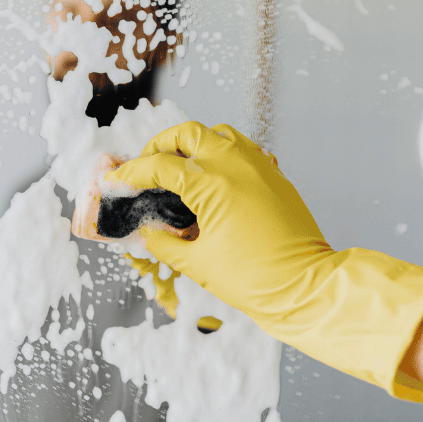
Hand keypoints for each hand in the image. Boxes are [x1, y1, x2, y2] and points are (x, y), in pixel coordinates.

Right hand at [106, 121, 422, 402]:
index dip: (132, 173)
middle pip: (187, 134)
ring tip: (178, 164)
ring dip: (193, 143)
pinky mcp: (274, 176)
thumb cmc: (256, 279)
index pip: (160, 166)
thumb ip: (165, 243)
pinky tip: (212, 176)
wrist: (304, 287)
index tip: (117, 180)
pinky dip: (220, 153)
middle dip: (161, 146)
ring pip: (217, 134)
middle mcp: (236, 165)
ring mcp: (258, 167)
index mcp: (212, 185)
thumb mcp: (197, 264)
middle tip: (146, 165)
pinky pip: (243, 148)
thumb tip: (150, 233)